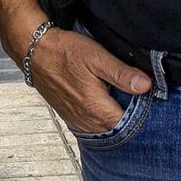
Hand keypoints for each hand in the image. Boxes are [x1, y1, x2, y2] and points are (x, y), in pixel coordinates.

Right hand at [25, 28, 152, 134]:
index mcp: (96, 108)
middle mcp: (86, 120)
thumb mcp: (97, 57)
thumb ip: (122, 74)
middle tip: (135, 97)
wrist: (34, 51)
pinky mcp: (68, 116)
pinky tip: (103, 104)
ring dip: (114, 119)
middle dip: (129, 117)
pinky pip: (91, 127)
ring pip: (104, 130)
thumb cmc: (64, 51)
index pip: (129, 123)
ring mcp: (76, 120)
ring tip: (120, 100)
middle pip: (117, 129)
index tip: (146, 99)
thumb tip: (146, 86)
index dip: (141, 113)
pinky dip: (101, 120)